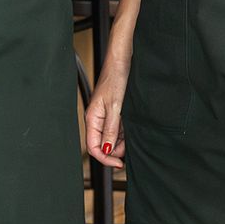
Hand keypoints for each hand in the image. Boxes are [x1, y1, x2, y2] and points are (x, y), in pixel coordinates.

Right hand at [85, 54, 130, 168]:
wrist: (122, 61)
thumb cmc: (115, 78)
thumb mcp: (115, 107)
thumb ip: (110, 130)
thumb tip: (107, 150)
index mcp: (92, 118)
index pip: (93, 147)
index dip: (105, 158)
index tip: (119, 163)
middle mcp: (97, 120)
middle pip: (104, 145)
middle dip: (116, 149)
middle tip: (129, 144)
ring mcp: (106, 117)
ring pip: (113, 139)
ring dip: (122, 140)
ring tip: (131, 130)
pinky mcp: (115, 113)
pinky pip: (119, 129)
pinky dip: (126, 131)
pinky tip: (132, 126)